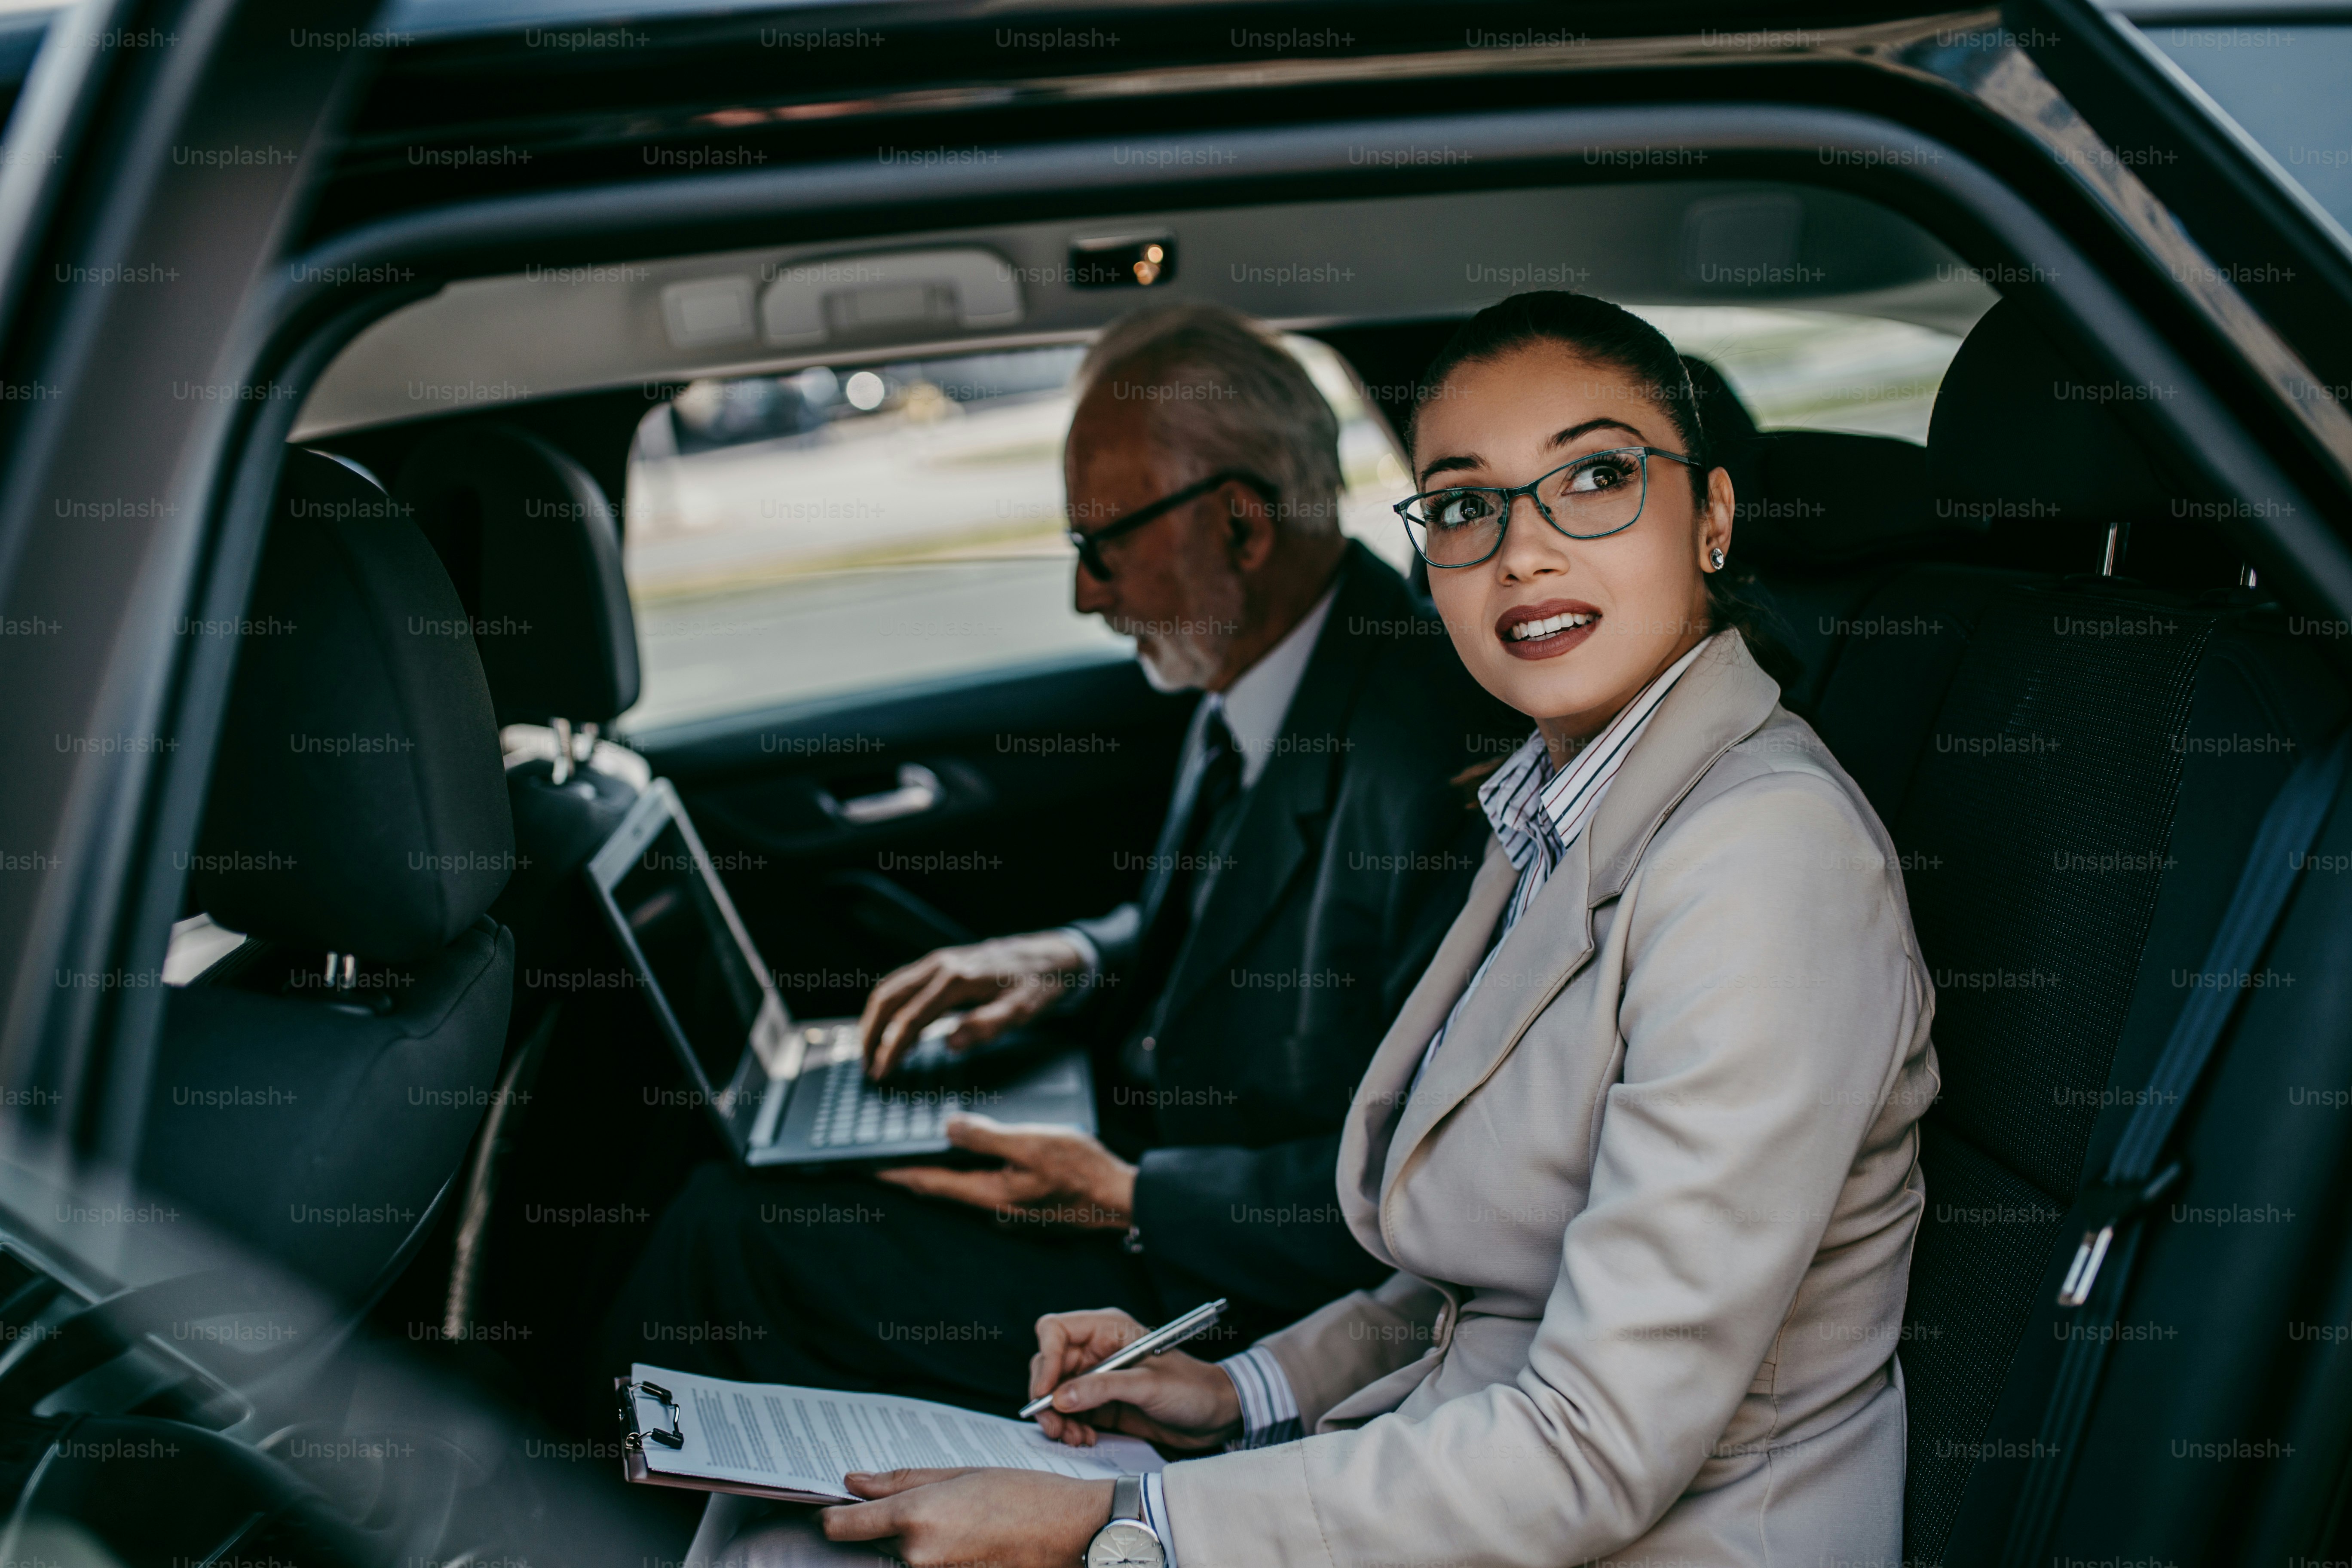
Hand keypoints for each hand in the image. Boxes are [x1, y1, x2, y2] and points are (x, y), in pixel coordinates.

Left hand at [822, 1467, 1111, 1567]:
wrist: (1069, 1531)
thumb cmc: (1023, 1495)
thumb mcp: (959, 1473)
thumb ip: (899, 1481)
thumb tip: (853, 1483)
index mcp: (915, 1516)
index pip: (841, 1526)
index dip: (832, 1516)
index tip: (833, 1508)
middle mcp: (917, 1554)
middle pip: (875, 1541)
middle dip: (888, 1524)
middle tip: (932, 1505)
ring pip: (902, 1556)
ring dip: (915, 1540)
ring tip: (958, 1521)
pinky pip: (926, 1567)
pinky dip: (935, 1554)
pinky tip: (966, 1538)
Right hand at [859, 932, 1086, 1077]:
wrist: (1050, 954)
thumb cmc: (1037, 985)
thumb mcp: (1022, 1011)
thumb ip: (987, 1026)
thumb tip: (951, 1044)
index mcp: (956, 981)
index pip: (909, 1018)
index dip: (891, 1048)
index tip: (881, 1072)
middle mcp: (940, 966)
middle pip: (888, 999)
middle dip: (871, 1033)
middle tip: (867, 1066)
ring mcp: (938, 961)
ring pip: (890, 988)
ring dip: (874, 1018)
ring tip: (871, 1050)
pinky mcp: (941, 962)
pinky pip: (903, 982)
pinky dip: (888, 1005)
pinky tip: (892, 1027)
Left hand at [877, 1115, 1136, 1228]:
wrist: (1121, 1199)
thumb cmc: (1082, 1171)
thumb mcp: (1031, 1144)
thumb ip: (987, 1137)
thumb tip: (946, 1128)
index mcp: (989, 1193)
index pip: (930, 1182)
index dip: (896, 1172)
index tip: (866, 1164)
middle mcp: (993, 1206)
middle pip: (941, 1188)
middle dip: (911, 1172)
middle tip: (882, 1157)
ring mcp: (1008, 1208)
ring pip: (961, 1187)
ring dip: (938, 1172)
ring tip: (917, 1152)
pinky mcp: (1023, 1202)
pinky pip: (983, 1185)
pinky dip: (966, 1172)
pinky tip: (968, 1157)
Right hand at [1030, 1308, 1241, 1451]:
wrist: (1217, 1415)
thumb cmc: (1192, 1388)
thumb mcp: (1148, 1385)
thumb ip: (1103, 1388)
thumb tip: (1059, 1397)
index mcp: (1108, 1330)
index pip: (1056, 1331)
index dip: (1046, 1358)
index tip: (1045, 1391)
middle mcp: (1098, 1351)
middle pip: (1049, 1365)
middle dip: (1046, 1396)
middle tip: (1054, 1425)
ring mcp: (1098, 1379)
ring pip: (1056, 1393)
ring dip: (1057, 1418)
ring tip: (1073, 1437)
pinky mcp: (1101, 1404)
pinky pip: (1071, 1413)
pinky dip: (1070, 1428)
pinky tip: (1084, 1439)